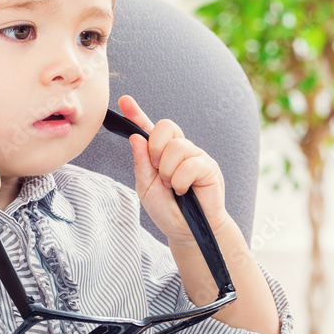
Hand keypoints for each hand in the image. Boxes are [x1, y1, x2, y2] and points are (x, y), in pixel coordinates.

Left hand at [118, 95, 231, 244]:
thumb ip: (141, 163)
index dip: (137, 113)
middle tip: (158, 171)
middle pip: (166, 126)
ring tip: (173, 187)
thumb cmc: (168, 211)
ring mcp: (196, 156)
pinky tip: (184, 191)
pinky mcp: (209, 167)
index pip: (149, 128)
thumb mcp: (146, 188)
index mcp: (162, 153)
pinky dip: (181, 181)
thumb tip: (136, 138)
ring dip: (168, 172)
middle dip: (156, 148)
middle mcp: (180, 150)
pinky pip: (191, 164)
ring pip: (177, 146)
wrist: (188, 232)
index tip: (124, 101)